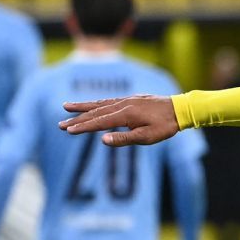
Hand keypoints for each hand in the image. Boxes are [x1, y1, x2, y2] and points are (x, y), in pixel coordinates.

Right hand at [59, 95, 178, 145]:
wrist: (179, 109)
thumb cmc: (165, 126)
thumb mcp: (147, 137)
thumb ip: (124, 138)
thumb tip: (103, 140)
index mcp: (125, 115)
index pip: (99, 122)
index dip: (83, 127)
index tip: (68, 131)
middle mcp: (122, 105)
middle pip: (95, 112)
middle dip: (77, 119)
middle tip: (59, 124)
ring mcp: (126, 100)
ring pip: (99, 104)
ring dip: (82, 107)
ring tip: (66, 107)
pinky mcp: (130, 99)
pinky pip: (108, 100)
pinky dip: (96, 103)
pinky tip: (90, 105)